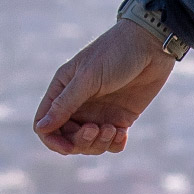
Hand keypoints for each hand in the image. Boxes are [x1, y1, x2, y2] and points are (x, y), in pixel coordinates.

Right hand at [31, 21, 176, 154]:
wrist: (151, 45)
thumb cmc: (115, 53)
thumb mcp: (88, 78)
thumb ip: (65, 104)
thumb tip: (41, 127)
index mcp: (63, 90)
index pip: (45, 124)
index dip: (53, 140)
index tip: (69, 148)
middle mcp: (78, 104)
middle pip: (68, 138)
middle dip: (81, 141)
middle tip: (97, 128)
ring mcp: (99, 112)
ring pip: (90, 144)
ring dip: (99, 143)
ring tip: (114, 129)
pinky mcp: (120, 117)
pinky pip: (111, 142)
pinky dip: (115, 144)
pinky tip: (123, 132)